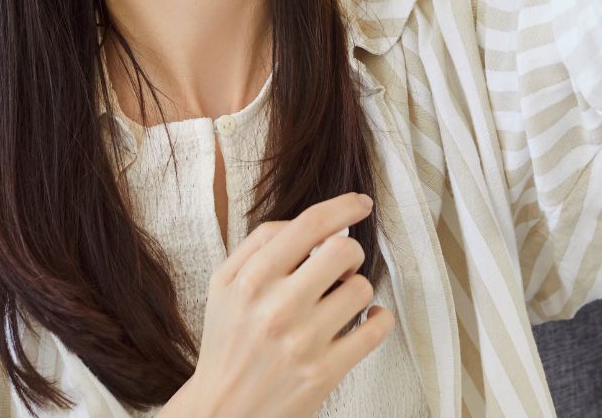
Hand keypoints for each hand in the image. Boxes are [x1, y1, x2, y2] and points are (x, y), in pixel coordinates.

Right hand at [188, 191, 395, 416]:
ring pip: (361, 288)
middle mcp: (278, 308)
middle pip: (343, 250)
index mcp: (252, 279)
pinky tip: (366, 320)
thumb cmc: (227, 340)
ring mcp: (304, 342)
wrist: (221, 412)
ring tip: (340, 300)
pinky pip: (376, 330)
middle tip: (340, 265)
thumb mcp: (224, 283)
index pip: (310, 225)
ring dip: (357, 288)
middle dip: (349, 251)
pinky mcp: (325, 373)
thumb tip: (308, 223)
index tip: (361, 203)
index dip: (343, 206)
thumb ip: (259, 243)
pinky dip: (380, 319)